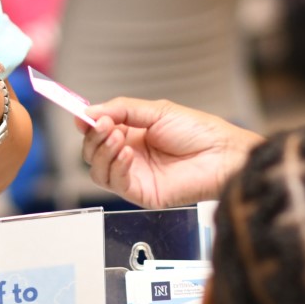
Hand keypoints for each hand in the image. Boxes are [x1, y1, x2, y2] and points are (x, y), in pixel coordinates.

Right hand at [78, 97, 260, 207]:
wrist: (222, 154)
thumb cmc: (199, 132)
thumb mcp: (157, 111)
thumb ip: (122, 110)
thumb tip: (89, 111)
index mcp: (132, 134)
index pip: (98, 132)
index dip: (88, 125)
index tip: (82, 116)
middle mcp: (130, 156)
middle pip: (93, 152)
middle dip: (94, 137)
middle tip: (104, 125)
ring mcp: (134, 176)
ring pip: (98, 170)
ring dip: (102, 152)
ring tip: (117, 137)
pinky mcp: (141, 194)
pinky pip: (115, 184)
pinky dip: (116, 167)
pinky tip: (127, 153)